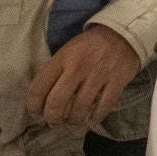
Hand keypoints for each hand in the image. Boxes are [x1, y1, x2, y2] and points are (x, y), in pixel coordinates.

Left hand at [26, 25, 141, 127]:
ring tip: (72, 121)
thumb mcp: (67, 51)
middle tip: (54, 121)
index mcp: (62, 59)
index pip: (39, 88)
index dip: (33, 106)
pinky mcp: (116, 82)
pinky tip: (91, 119)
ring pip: (79, 109)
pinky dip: (95, 118)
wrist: (122, 34)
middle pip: (57, 103)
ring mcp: (98, 76)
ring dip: (73, 121)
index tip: (36, 113)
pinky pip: (102, 108)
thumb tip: (42, 98)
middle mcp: (78, 68)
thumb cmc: (89, 46)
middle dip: (52, 118)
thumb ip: (54, 71)